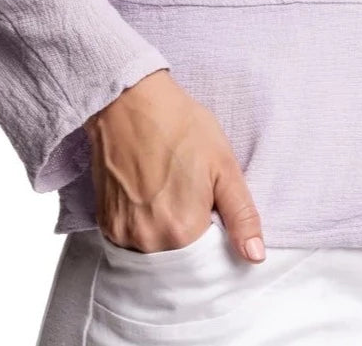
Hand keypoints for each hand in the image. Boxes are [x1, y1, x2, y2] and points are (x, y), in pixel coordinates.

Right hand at [83, 69, 265, 261]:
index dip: (216, 237)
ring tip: (171, 193)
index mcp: (183, 230)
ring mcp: (123, 234)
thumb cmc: (181, 127)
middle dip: (192, 237)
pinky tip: (151, 196)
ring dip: (167, 234)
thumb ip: (242, 215)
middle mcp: (149, 240)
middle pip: (181, 260)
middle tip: (192, 197)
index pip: (209, 259)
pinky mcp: (106, 224)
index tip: (214, 210)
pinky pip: (132, 241)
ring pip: (155, 252)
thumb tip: (255, 256)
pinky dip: (145, 227)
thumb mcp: (224, 165)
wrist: (130, 102)